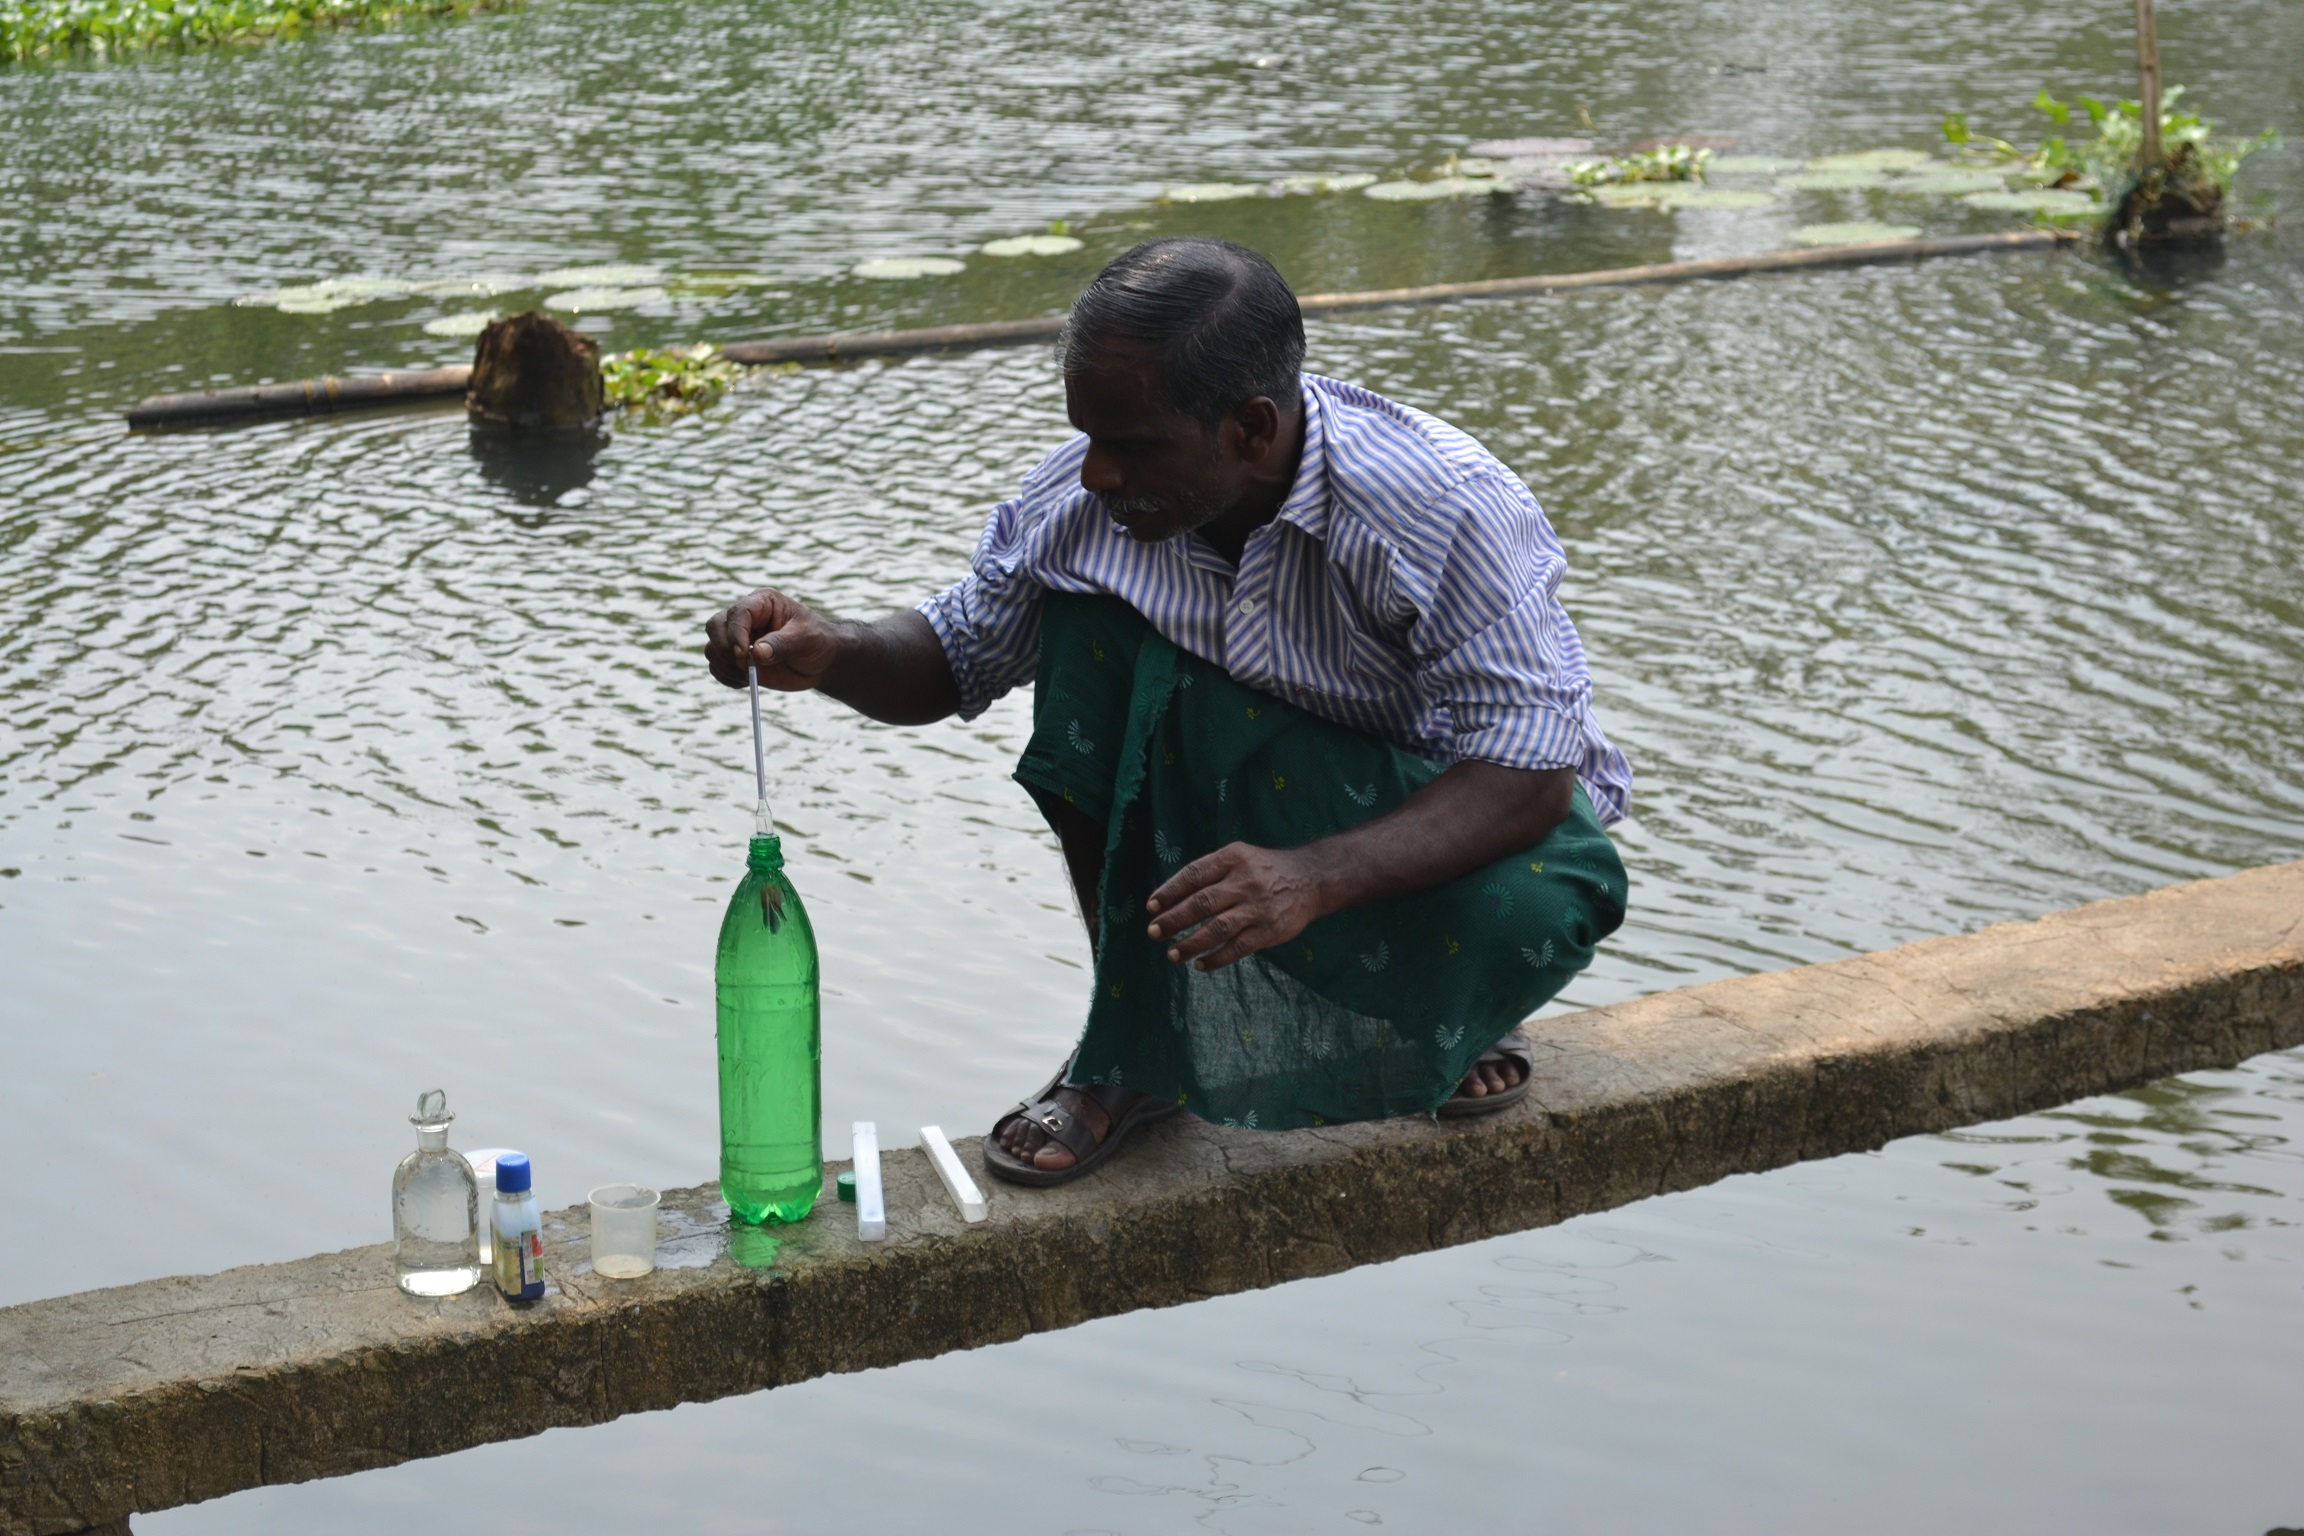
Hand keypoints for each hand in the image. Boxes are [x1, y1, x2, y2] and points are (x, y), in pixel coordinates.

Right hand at [703, 588, 844, 690]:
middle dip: (725, 650)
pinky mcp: (736, 659)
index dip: (736, 634)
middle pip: (715, 627)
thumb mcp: (806, 639)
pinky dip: (727, 678)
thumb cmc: (816, 641)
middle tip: (744, 667)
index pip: (737, 613)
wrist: (820, 660)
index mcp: (761, 603)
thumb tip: (757, 653)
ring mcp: (737, 639)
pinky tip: (746, 681)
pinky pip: (717, 668)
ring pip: (712, 649)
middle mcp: (744, 618)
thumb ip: (782, 644)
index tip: (744, 655)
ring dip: (725, 666)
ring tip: (750, 676)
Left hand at [1145, 843, 1329, 970]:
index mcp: (1233, 858)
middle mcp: (1245, 881)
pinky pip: (1238, 948)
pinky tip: (1200, 964)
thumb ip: (1208, 873)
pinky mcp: (1269, 930)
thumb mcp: (1238, 857)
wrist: (1310, 879)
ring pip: (1217, 929)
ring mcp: (1258, 907)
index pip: (1194, 875)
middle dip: (1173, 920)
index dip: (1169, 891)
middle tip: (1153, 932)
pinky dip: (1216, 959)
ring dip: (1191, 944)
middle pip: (1201, 903)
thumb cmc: (1262, 870)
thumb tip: (1168, 899)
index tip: (1151, 906)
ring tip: (1172, 954)